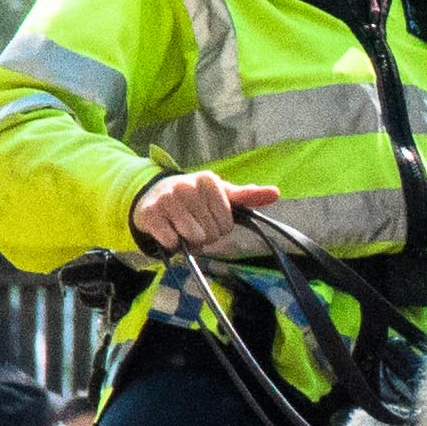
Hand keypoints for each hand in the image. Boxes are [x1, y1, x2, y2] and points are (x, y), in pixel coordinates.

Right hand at [130, 169, 280, 252]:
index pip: (226, 223)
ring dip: (189, 241)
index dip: (219, 227)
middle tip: (193, 225)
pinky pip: (172, 242)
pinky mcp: (151, 214)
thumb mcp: (220, 194)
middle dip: (204, 235)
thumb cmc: (194, 198)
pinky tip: (168, 231)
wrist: (153, 195)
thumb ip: (247, 196)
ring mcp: (167, 199)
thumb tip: (275, 193)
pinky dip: (172, 244)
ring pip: (193, 237)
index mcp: (209, 181)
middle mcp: (187, 186)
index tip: (208, 218)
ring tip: (181, 229)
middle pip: (210, 232)